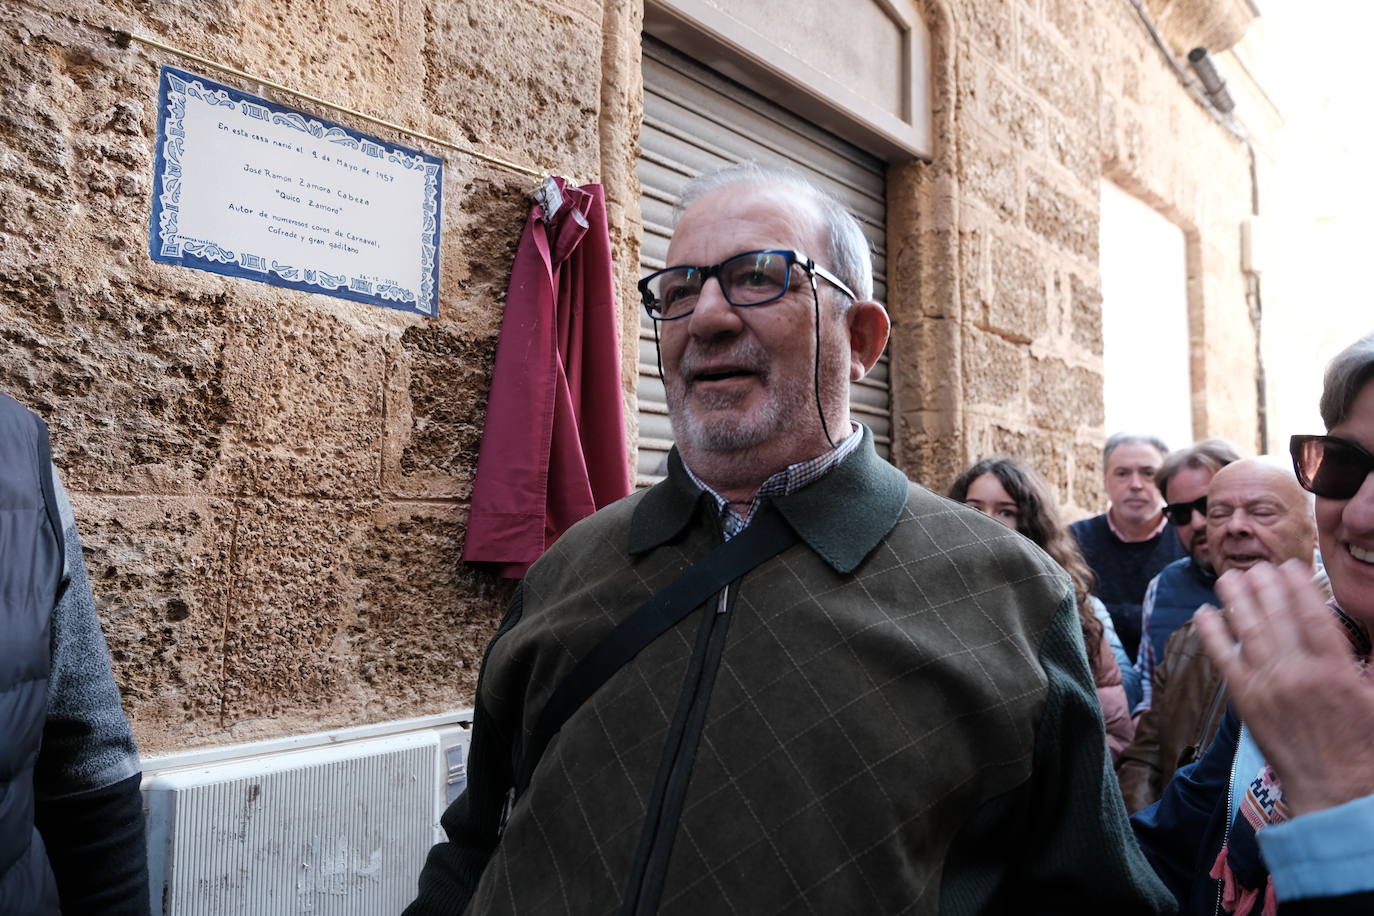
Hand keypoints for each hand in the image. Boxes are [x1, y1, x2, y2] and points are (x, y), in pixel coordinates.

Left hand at [1195, 558, 1373, 816]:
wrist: (1336, 790)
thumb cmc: (1364, 745)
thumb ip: (1368, 662)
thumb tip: (1363, 629)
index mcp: (1336, 669)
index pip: (1312, 613)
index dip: (1297, 585)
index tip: (1289, 566)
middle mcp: (1299, 671)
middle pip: (1275, 614)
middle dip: (1263, 584)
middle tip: (1255, 565)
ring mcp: (1268, 685)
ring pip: (1248, 630)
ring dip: (1235, 599)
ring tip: (1228, 577)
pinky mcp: (1245, 700)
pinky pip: (1223, 658)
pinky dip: (1213, 633)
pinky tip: (1204, 613)